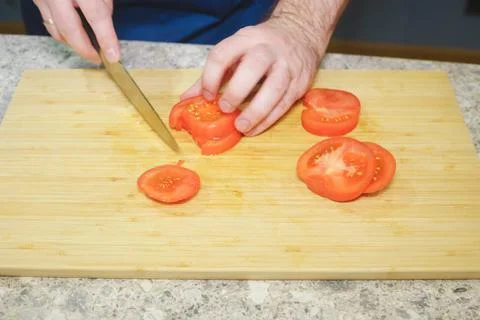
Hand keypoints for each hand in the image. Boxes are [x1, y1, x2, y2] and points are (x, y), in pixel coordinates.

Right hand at [33, 0, 119, 63]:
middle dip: (85, 49)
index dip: (106, 38)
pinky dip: (62, 30)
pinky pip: (48, 19)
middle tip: (99, 59)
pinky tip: (73, 34)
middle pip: (70, 30)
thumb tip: (105, 20)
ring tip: (88, 49)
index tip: (114, 55)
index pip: (96, 16)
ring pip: (56, 29)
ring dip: (72, 43)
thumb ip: (103, 1)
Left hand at [181, 17, 324, 135]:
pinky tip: (255, 128)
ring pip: (274, 88)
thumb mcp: (236, 51)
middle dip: (237, 90)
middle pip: (254, 67)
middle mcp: (268, 50)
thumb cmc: (261, 46)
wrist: (300, 33)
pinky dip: (269, 119)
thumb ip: (213, 75)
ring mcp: (287, 66)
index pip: (224, 54)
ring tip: (241, 126)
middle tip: (225, 108)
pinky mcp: (300, 82)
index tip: (207, 96)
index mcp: (246, 39)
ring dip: (256, 110)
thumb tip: (187, 99)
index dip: (211, 76)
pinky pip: (284, 103)